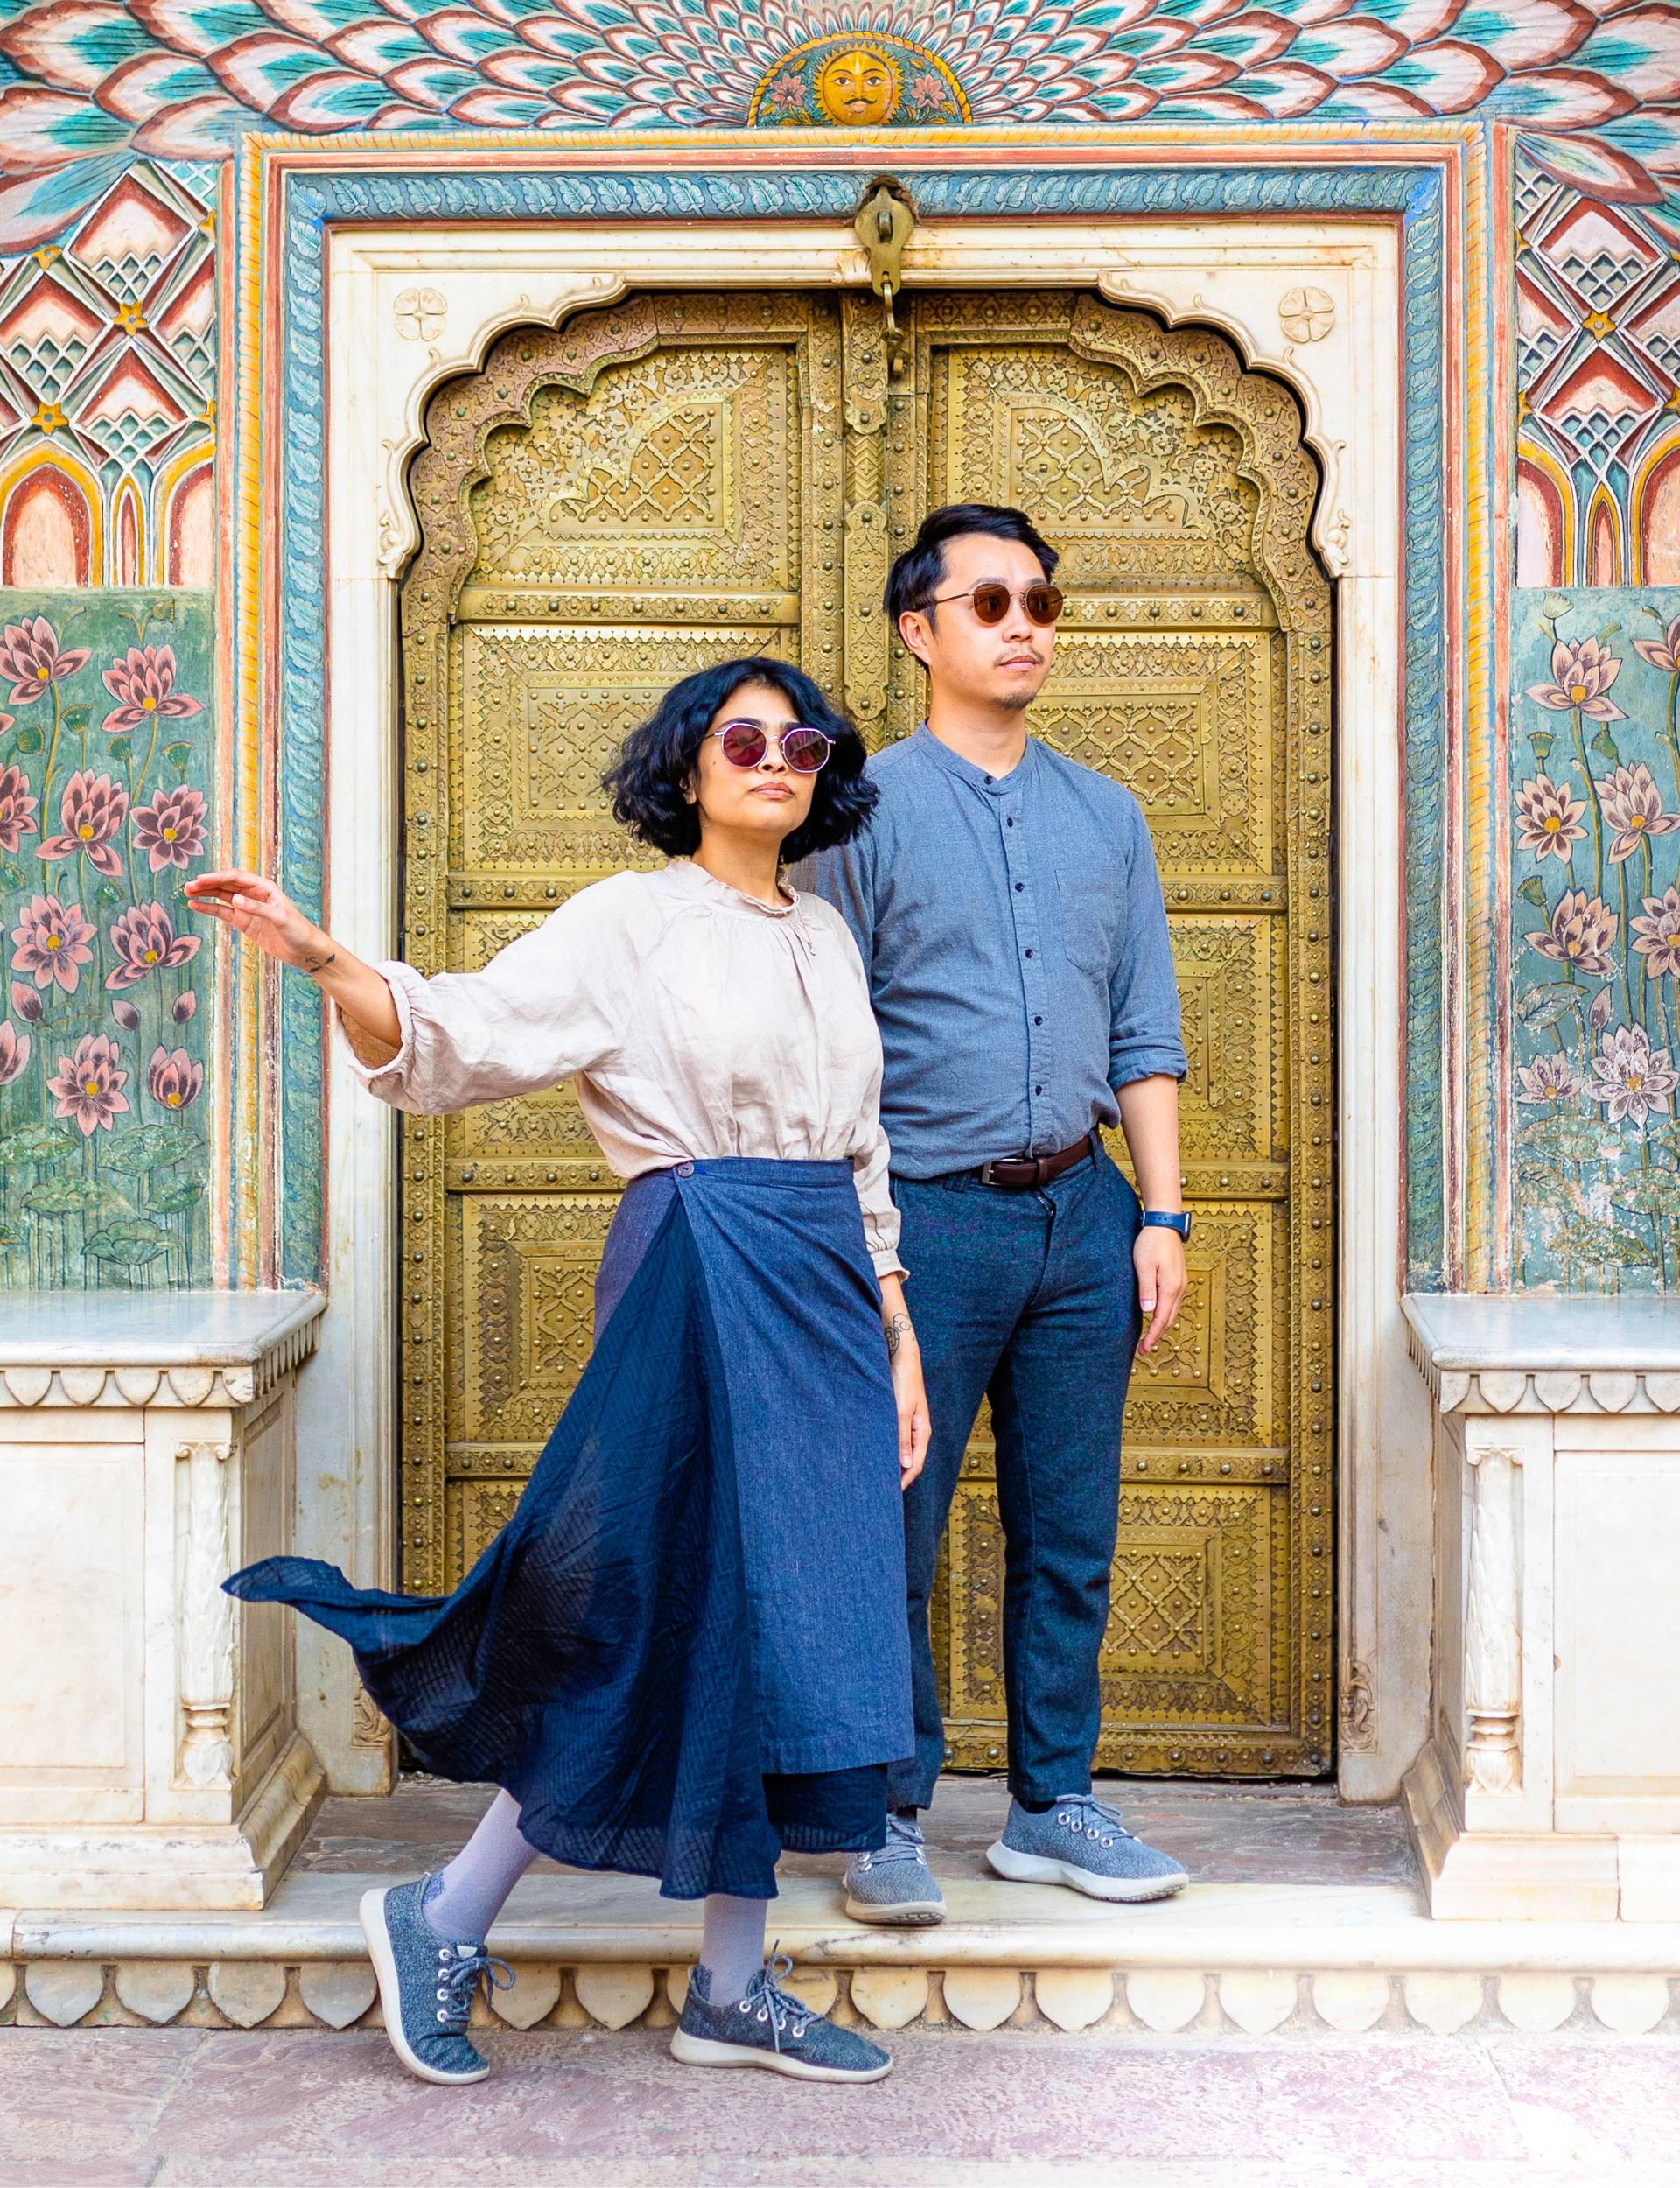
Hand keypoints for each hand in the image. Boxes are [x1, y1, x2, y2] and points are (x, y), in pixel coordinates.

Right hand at [186, 870, 329, 971]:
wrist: (305, 951)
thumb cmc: (298, 931)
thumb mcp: (280, 918)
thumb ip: (257, 908)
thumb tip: (235, 899)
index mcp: (265, 887)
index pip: (237, 877)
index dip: (218, 877)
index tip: (201, 880)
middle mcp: (254, 894)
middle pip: (226, 885)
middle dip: (207, 884)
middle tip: (188, 886)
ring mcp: (248, 908)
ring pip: (222, 897)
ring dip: (205, 894)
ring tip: (187, 893)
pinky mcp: (245, 922)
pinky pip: (223, 913)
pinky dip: (210, 909)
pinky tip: (195, 906)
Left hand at [884, 1308, 930, 1488]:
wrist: (903, 1357)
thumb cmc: (904, 1382)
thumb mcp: (902, 1411)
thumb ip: (902, 1438)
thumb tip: (905, 1465)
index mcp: (923, 1432)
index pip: (915, 1465)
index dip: (904, 1482)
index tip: (889, 1495)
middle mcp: (917, 1431)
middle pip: (910, 1461)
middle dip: (898, 1477)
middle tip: (880, 1491)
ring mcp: (909, 1424)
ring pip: (902, 1451)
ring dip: (892, 1464)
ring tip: (876, 1477)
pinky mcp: (900, 1417)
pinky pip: (895, 1440)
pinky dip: (888, 1450)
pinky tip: (876, 1454)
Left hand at [1134, 1227, 1186, 1354]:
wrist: (1165, 1223)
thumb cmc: (1151, 1242)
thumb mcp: (1143, 1265)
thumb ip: (1146, 1289)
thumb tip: (1148, 1312)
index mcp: (1170, 1287)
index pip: (1161, 1319)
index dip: (1152, 1336)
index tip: (1144, 1349)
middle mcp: (1179, 1288)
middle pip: (1168, 1319)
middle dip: (1157, 1336)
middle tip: (1143, 1349)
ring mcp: (1181, 1284)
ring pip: (1172, 1312)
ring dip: (1161, 1326)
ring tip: (1149, 1337)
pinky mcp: (1178, 1279)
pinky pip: (1173, 1303)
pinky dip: (1165, 1315)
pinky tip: (1157, 1316)